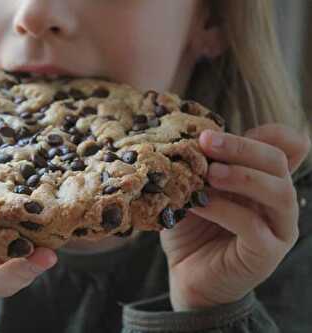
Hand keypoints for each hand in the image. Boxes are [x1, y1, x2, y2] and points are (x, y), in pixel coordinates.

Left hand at [160, 124, 310, 310]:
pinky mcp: (266, 253)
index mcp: (265, 180)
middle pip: (278, 162)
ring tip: (210, 173)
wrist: (187, 275)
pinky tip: (196, 204)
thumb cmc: (191, 228)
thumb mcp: (194, 190)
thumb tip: (190, 136)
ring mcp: (278, 228)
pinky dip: (223, 210)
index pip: (288, 147)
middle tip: (206, 141)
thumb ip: (201, 167)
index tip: (222, 130)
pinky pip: (253, 226)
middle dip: (241, 147)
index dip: (266, 133)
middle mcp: (279, 201)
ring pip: (278, 192)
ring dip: (242, 176)